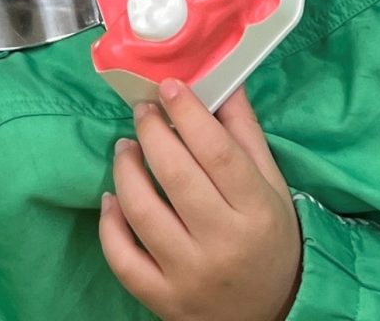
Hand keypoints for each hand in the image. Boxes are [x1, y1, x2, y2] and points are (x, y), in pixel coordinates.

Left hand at [101, 82, 301, 320]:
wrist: (270, 314)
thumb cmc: (269, 240)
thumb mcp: (270, 186)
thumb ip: (244, 134)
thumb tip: (223, 81)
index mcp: (257, 212)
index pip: (217, 153)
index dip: (188, 113)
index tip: (168, 87)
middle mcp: (223, 245)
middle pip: (175, 175)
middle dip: (151, 133)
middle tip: (143, 112)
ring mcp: (189, 275)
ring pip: (141, 211)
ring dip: (125, 169)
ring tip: (125, 148)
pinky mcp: (163, 299)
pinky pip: (121, 256)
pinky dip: (109, 222)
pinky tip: (112, 198)